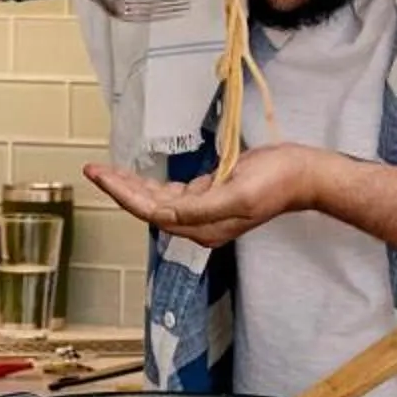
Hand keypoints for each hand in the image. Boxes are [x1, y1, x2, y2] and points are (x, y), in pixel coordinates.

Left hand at [86, 145, 331, 247]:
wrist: (304, 174)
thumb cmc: (276, 182)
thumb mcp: (237, 193)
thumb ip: (198, 208)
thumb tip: (162, 212)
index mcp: (203, 227)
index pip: (150, 211)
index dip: (122, 194)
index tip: (100, 176)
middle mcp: (200, 223)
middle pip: (148, 206)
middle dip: (119, 188)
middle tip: (92, 169)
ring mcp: (205, 210)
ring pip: (157, 199)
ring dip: (131, 185)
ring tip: (105, 170)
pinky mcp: (210, 194)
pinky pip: (173, 192)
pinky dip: (152, 183)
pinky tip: (137, 174)